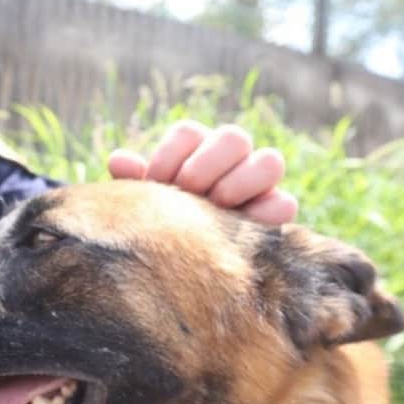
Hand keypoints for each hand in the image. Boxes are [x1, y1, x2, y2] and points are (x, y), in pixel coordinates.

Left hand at [109, 120, 297, 224]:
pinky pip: (285, 204)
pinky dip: (266, 213)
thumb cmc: (162, 228)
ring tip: (217, 207)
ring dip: (239, 183)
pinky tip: (240, 228)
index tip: (158, 180)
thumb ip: (135, 183)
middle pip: (233, 138)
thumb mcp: (146, 207)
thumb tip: (119, 160)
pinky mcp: (277, 214)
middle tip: (190, 192)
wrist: (184, 269)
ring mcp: (258, 185)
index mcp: (194, 151)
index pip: (188, 133)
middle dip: (207, 166)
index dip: (171, 155)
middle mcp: (230, 160)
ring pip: (269, 162)